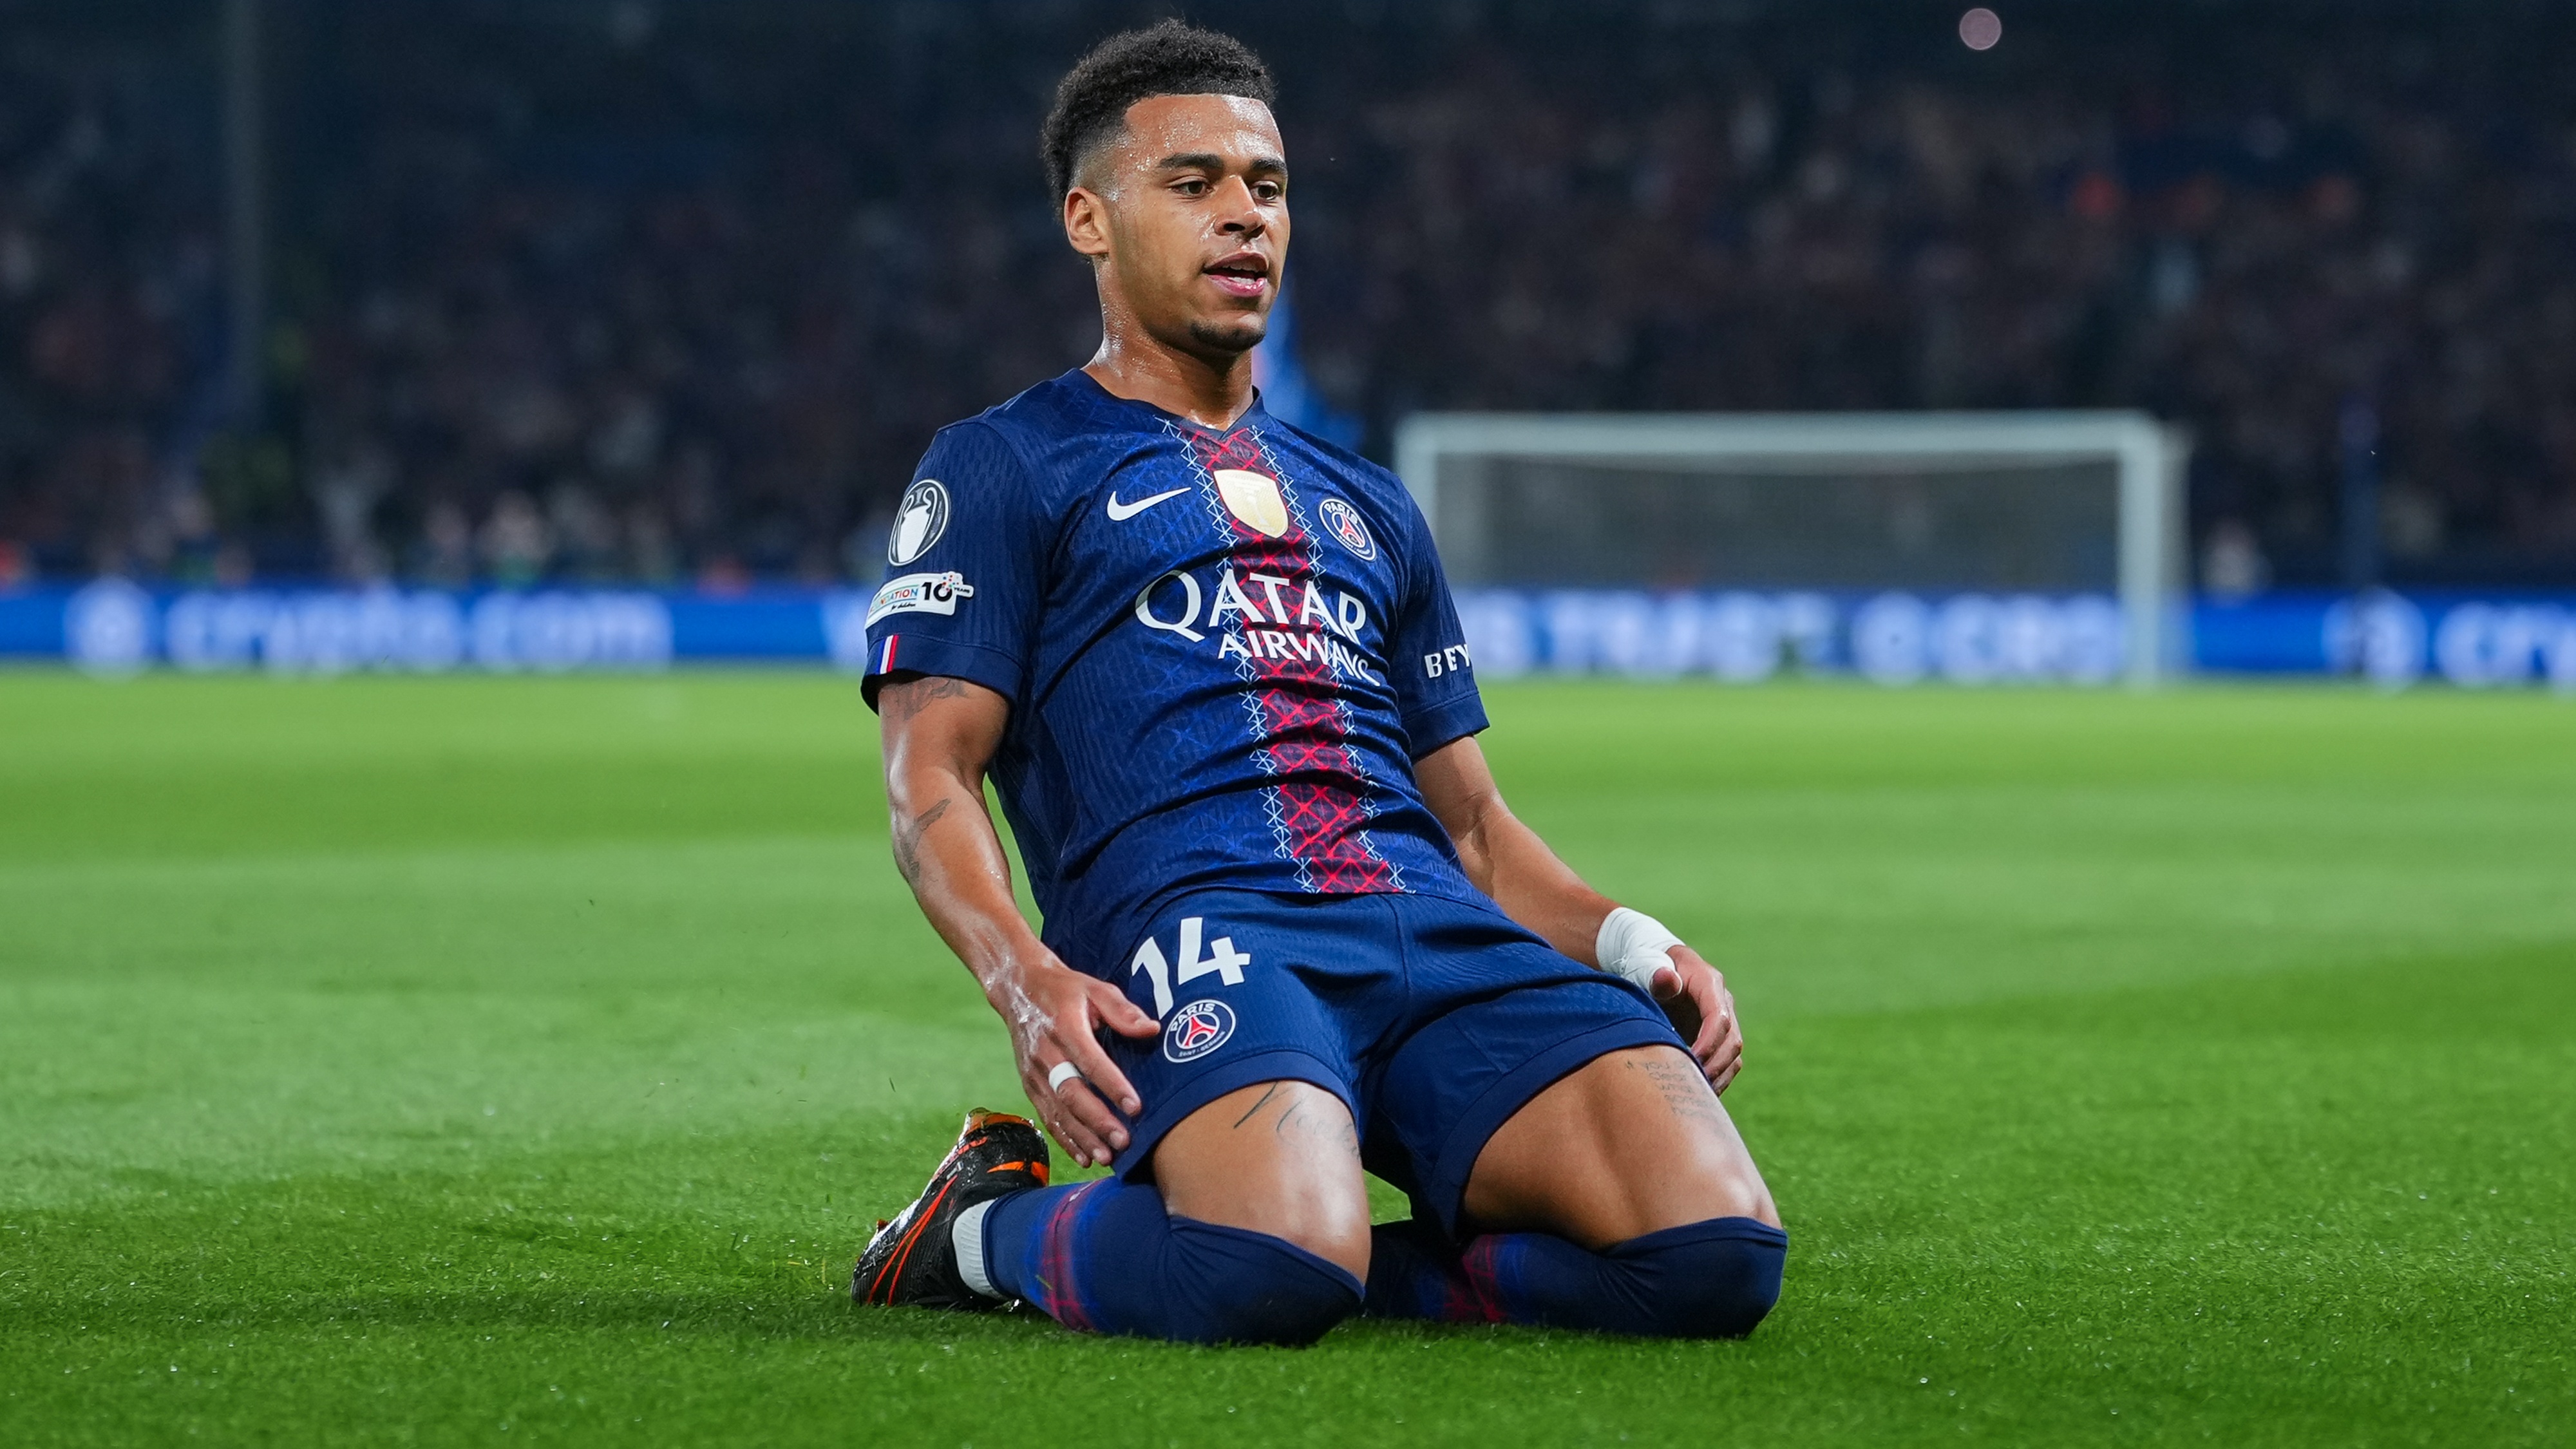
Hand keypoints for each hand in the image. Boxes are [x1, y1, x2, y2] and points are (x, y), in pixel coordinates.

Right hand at [987, 954, 1161, 1167]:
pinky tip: (1084, 1156)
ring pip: (1057, 1111)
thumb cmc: (1066, 990)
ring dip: (1082, 1137)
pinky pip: (1047, 1116)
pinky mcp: (1029, 1085)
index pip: (1090, 1061)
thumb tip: (1152, 1029)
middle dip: (1097, 1120)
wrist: (1019, 988)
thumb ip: (1122, 1010)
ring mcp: (1034, 1073)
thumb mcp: (1095, 988)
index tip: (1134, 1106)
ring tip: (1106, 1156)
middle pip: (1071, 1093)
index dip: (1112, 1085)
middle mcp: (1046, 1053)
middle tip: (1123, 1140)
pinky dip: (1065, 1139)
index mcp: (1064, 1027)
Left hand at [1647, 945, 1743, 1093]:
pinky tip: (1699, 1093)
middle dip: (1716, 1065)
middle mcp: (1722, 1002)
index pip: (1718, 1018)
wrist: (1649, 966)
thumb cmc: (1645, 965)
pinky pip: (1725, 1061)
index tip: (1692, 1062)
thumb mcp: (1646, 965)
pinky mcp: (1715, 1037)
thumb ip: (1655, 973)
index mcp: (1709, 983)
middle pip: (1732, 1040)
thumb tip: (1667, 979)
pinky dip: (1716, 1078)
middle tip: (1693, 1085)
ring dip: (1719, 1076)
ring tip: (1697, 1095)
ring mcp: (1721, 1021)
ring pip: (1733, 1055)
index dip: (1708, 1043)